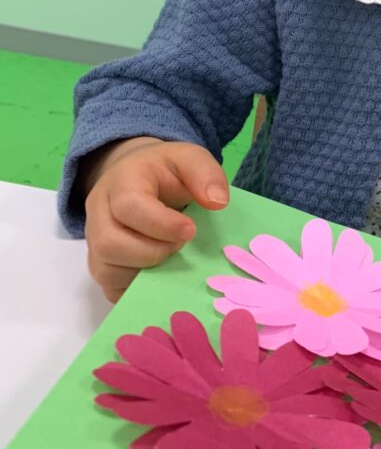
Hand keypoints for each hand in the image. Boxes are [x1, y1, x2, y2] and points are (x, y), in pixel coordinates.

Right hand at [83, 138, 228, 303]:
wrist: (137, 177)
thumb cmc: (165, 171)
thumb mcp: (189, 159)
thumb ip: (206, 174)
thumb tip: (218, 202)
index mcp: (120, 182)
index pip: (129, 206)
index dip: (162, 224)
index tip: (191, 230)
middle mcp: (98, 212)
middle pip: (110, 244)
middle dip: (153, 251)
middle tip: (180, 244)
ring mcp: (95, 242)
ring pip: (107, 271)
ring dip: (146, 272)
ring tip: (171, 256)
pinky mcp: (101, 266)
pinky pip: (112, 289)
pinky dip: (140, 289)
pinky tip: (162, 274)